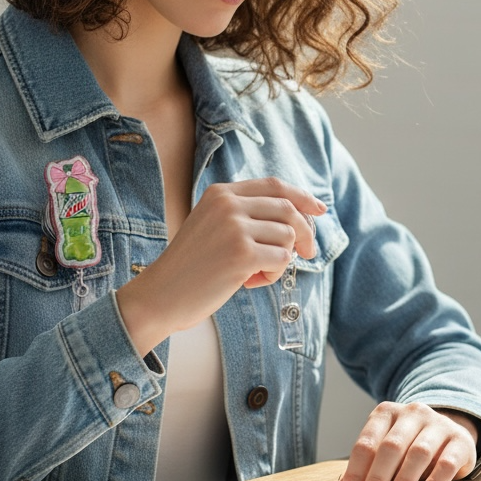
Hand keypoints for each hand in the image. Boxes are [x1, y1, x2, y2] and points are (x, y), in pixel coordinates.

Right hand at [117, 177, 324, 354]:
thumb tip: (298, 217)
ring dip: (281, 259)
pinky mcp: (242, 254)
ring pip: (288, 236)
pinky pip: (282, 259)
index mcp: (221, 193)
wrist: (161, 295)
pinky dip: (273, 274)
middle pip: (288, 209)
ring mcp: (235, 227)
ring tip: (257, 273)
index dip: (302, 196)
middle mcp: (228, 204)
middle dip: (306, 232)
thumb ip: (245, 215)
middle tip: (308, 253)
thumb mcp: (213, 227)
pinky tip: (251, 282)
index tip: (319, 209)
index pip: (274, 185)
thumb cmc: (191, 267)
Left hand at [329, 402, 477, 480]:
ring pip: (418, 454)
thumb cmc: (409, 447)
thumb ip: (362, 473)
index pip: (366, 443)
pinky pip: (445, 464)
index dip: (355, 473)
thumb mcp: (384, 455)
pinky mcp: (460, 441)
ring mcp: (438, 424)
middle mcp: (412, 413)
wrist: (450, 434)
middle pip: (391, 447)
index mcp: (386, 413)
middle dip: (377, 480)